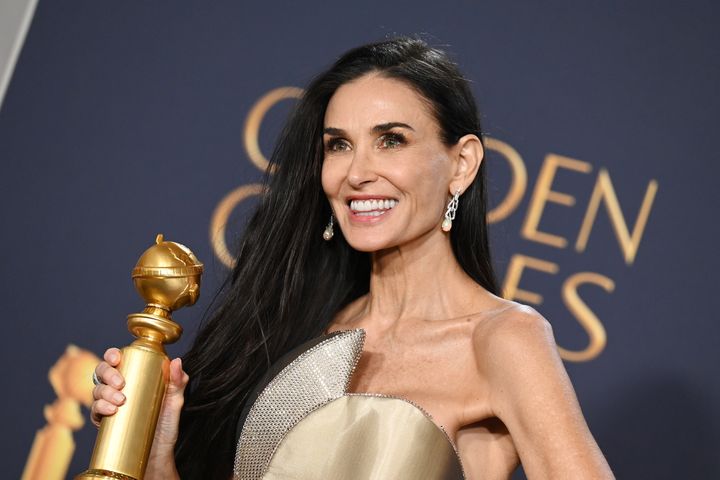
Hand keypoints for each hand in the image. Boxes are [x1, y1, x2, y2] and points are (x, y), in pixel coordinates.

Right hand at [90, 347, 188, 478]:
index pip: (117, 359)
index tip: (117, 358)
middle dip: (107, 373)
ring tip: (120, 400)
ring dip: (105, 392)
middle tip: (120, 383)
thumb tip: (177, 361)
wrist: (158, 450)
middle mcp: (117, 388)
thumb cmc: (166, 422)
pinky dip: (99, 408)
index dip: (111, 355)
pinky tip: (110, 410)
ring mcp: (109, 403)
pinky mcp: (104, 420)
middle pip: (102, 372)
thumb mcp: (175, 400)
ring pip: (96, 390)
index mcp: (132, 376)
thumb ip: (178, 381)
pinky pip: (94, 411)